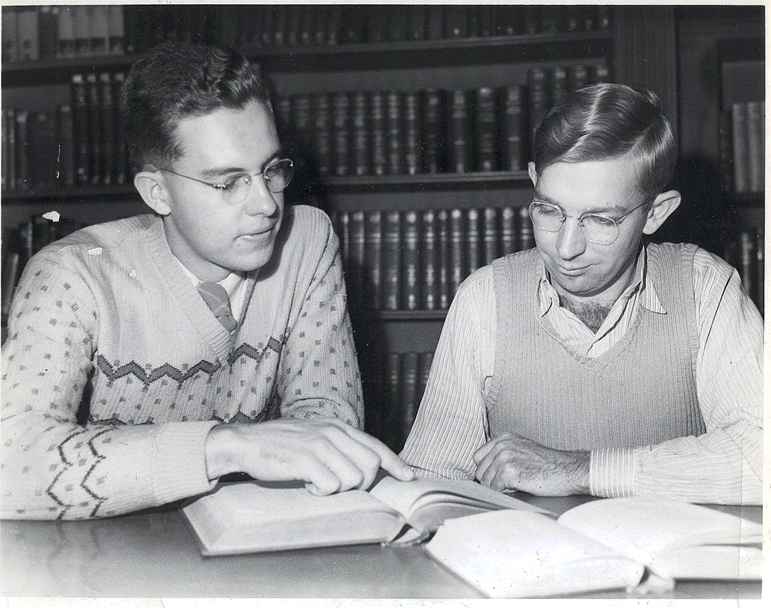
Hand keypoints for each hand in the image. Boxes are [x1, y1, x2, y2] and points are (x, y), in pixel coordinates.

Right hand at [205, 418, 414, 494]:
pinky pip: (330, 486)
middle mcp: (332, 433)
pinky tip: (306, 486)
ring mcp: (319, 445)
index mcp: (337, 427)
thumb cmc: (281, 444)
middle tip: (339, 485)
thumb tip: (364, 466)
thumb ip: (339, 446)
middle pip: (370, 466)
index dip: (395, 464)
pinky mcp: (305, 460)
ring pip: (353, 479)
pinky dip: (320, 493)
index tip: (409, 477)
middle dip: (361, 484)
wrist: (246, 442)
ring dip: (337, 489)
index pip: (375, 446)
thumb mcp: (315, 436)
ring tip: (317, 483)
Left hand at [473, 432, 589, 495]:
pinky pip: (494, 489)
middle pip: (480, 471)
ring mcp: (504, 458)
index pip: (478, 457)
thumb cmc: (548, 464)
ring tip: (516, 485)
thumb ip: (504, 453)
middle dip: (491, 481)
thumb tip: (486, 469)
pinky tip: (519, 488)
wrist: (567, 470)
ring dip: (499, 488)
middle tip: (509, 484)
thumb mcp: (523, 449)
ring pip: (486, 482)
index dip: (486, 470)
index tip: (495, 476)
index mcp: (504, 438)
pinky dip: (504, 493)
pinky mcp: (509, 473)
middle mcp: (502, 445)